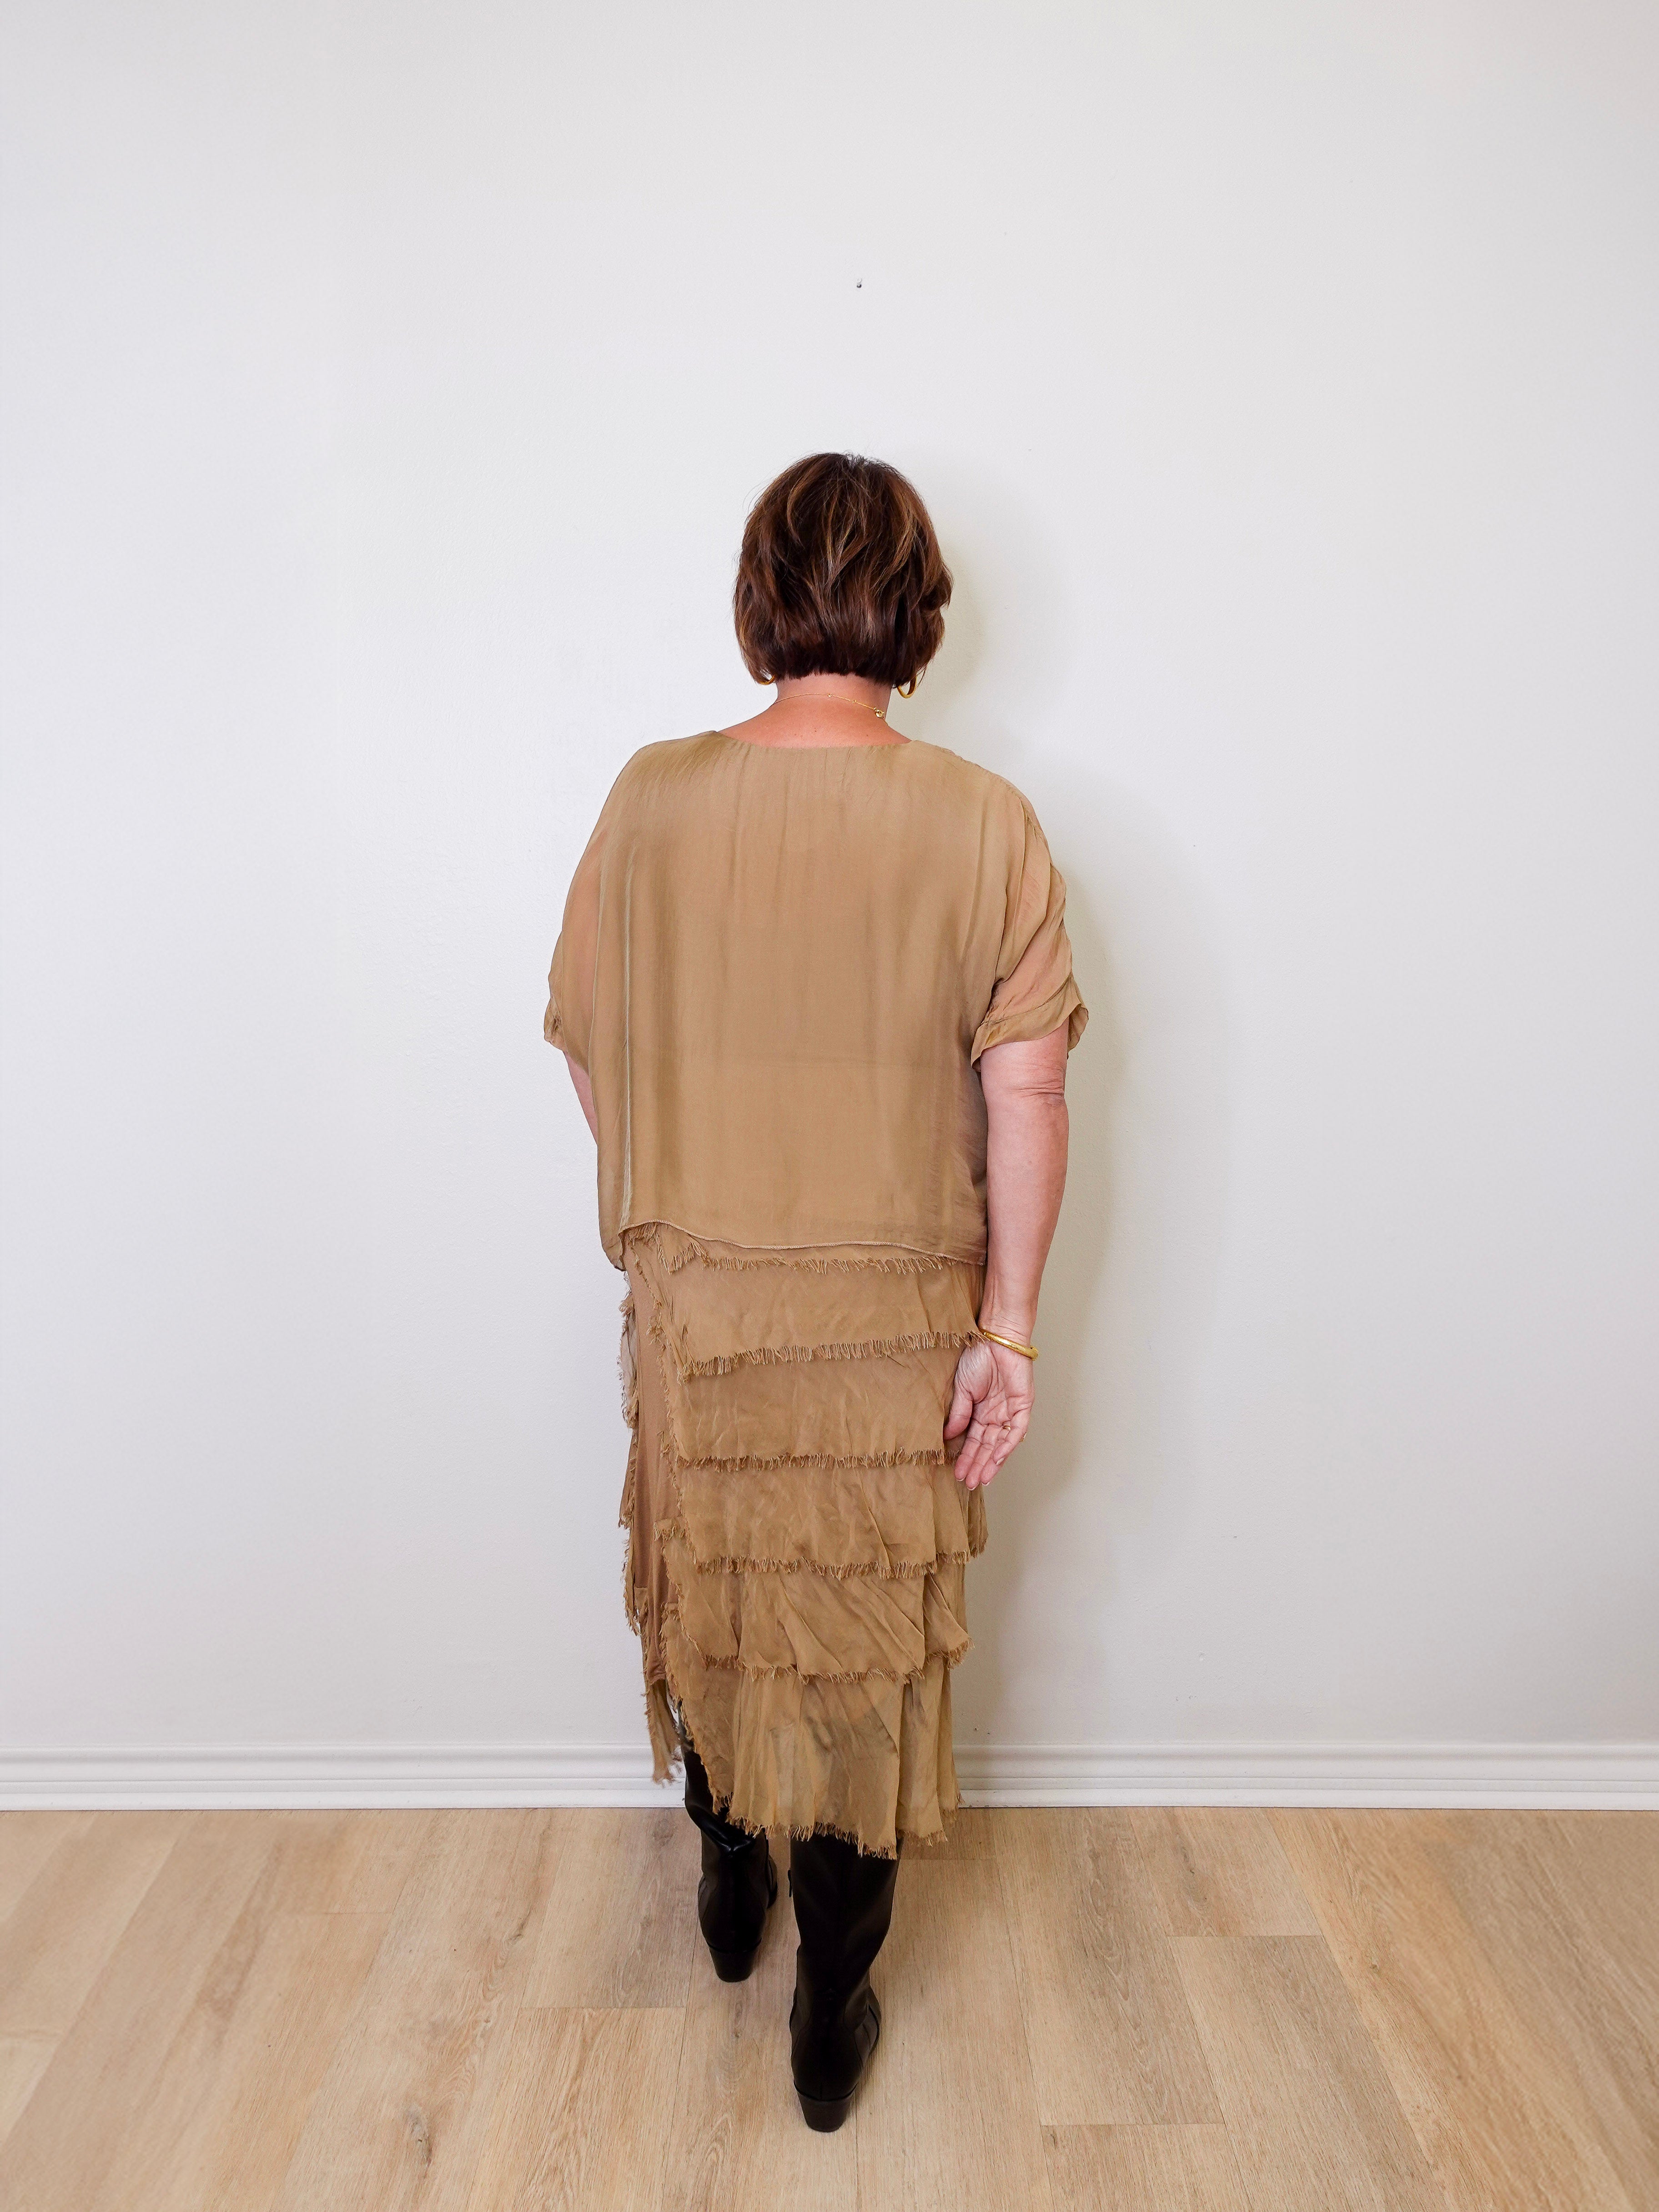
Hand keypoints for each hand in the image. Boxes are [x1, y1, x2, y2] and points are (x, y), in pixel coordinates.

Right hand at [943, 1337, 1034, 1489]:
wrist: (995, 1338)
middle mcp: (996, 1415)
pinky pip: (1016, 1431)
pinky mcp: (1023, 1406)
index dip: (966, 1456)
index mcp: (980, 1411)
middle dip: (977, 1465)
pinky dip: (1007, 1446)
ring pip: (1001, 1444)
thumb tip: (948, 1437)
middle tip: (968, 1483)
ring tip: (980, 1479)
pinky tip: (996, 1460)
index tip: (957, 1472)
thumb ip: (958, 1414)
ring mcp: (1010, 1412)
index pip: (973, 1440)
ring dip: (991, 1462)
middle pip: (987, 1446)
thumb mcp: (962, 1389)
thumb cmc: (978, 1357)